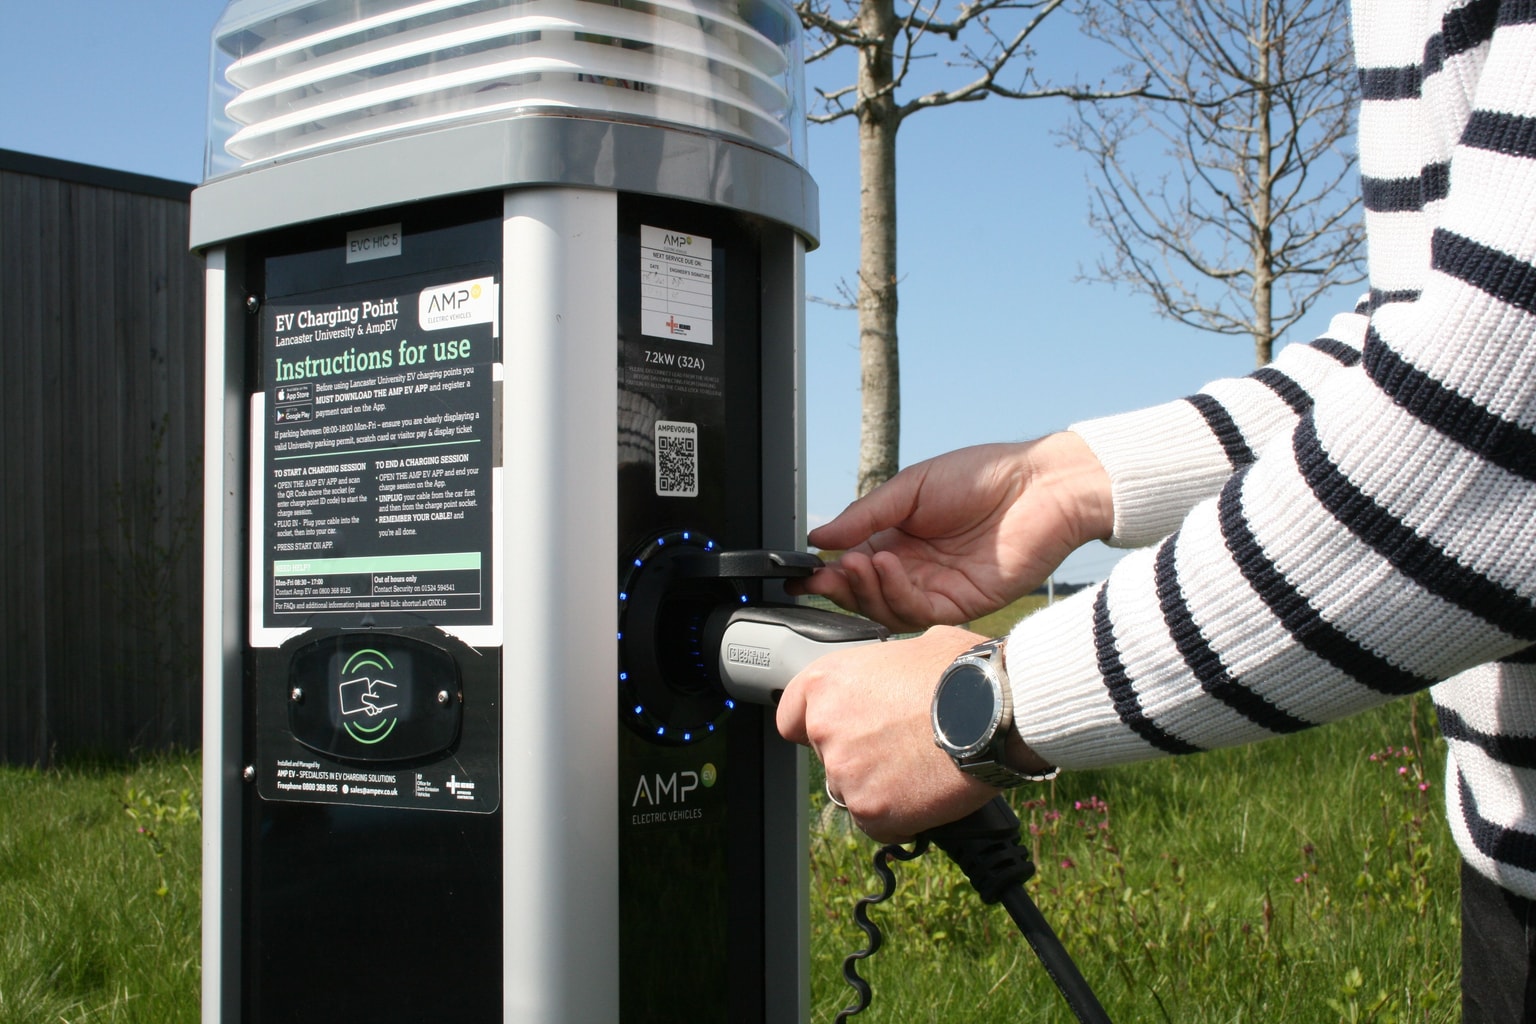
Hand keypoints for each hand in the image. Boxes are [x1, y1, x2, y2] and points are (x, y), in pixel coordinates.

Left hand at [776, 626, 1001, 842]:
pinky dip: (901, 816)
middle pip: (827, 756)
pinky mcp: (870, 809)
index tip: (838, 732)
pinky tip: (928, 793)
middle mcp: (825, 726)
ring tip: (921, 768)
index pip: (791, 716)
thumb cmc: (963, 672)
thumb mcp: (915, 647)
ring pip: (852, 791)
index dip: (816, 726)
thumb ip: (885, 669)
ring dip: (880, 787)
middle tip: (900, 748)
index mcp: (827, 681)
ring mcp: (844, 771)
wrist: (996, 711)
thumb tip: (900, 672)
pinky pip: (878, 823)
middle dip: (859, 756)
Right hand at [791, 433, 1111, 631]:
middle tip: (825, 574)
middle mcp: (916, 568)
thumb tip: (819, 535)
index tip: (801, 574)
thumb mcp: (910, 486)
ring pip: (886, 609)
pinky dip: (895, 593)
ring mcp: (938, 588)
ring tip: (857, 564)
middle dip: (840, 586)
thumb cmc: (982, 476)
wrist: (1038, 485)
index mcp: (899, 538)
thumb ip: (865, 515)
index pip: (854, 566)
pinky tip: (888, 565)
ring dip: (865, 590)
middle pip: (865, 594)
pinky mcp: (961, 604)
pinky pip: (918, 611)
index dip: (827, 573)